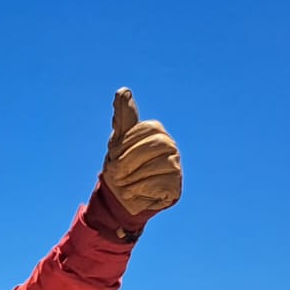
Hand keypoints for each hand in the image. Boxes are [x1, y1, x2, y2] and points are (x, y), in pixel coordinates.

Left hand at [92, 87, 181, 234]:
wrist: (119, 199)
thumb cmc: (119, 167)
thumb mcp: (117, 141)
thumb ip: (122, 117)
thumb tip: (123, 91)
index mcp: (156, 132)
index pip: (146, 129)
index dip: (127, 144)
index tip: (114, 155)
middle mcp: (170, 146)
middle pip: (154, 145)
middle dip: (130, 160)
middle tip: (117, 173)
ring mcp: (175, 167)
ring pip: (158, 165)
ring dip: (133, 177)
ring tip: (125, 184)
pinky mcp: (175, 188)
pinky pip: (161, 184)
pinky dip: (142, 189)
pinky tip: (136, 192)